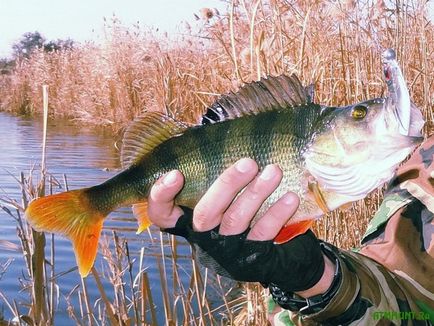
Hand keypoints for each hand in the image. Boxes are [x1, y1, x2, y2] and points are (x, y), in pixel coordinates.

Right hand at [148, 159, 332, 293]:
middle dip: (227, 185)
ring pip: (236, 220)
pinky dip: (277, 214)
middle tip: (249, 162)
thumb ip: (209, 173)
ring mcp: (227, 249)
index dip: (161, 196)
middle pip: (205, 214)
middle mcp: (203, 236)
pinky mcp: (252, 256)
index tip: (175, 173)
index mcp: (187, 221)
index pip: (161, 214)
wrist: (268, 256)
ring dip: (256, 193)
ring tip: (274, 171)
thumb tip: (215, 133)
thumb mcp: (217, 196)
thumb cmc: (235, 211)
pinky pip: (263, 233)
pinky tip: (290, 196)